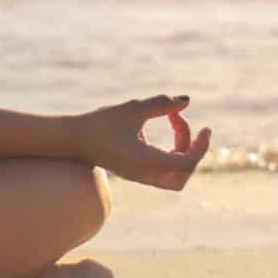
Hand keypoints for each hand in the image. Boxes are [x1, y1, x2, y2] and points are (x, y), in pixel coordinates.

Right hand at [66, 94, 210, 190]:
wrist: (73, 139)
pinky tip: (166, 130)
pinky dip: (172, 154)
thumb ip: (161, 104)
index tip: (204, 126)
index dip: (201, 146)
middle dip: (193, 150)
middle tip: (187, 125)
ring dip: (184, 153)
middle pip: (184, 174)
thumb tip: (186, 100)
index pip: (186, 163)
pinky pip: (165, 171)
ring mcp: (141, 176)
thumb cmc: (100, 123)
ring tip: (176, 125)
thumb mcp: (132, 109)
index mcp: (146, 161)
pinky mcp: (137, 173)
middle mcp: (146, 174)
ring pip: (176, 177)